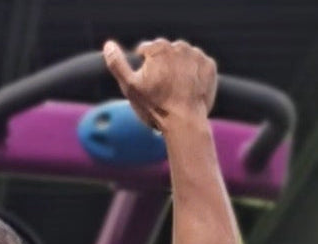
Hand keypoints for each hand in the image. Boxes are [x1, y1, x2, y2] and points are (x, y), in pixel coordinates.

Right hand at [102, 38, 216, 130]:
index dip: (143, 69)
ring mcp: (196, 55)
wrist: (185, 123)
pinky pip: (198, 67)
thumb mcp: (130, 87)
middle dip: (162, 68)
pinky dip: (194, 76)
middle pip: (165, 54)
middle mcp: (179, 46)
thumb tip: (108, 45)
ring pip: (182, 59)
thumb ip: (117, 65)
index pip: (145, 51)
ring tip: (176, 92)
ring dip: (178, 70)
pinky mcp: (210, 66)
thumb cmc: (155, 107)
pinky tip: (188, 91)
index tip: (147, 86)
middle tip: (162, 91)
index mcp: (158, 47)